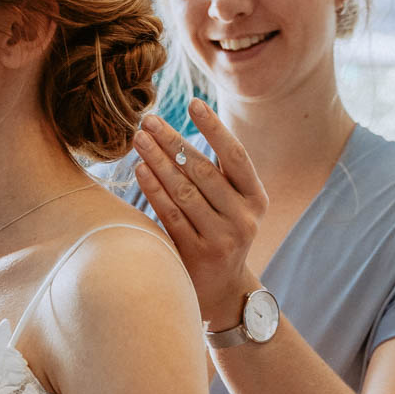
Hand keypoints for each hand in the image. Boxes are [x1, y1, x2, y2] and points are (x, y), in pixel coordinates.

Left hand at [131, 99, 267, 330]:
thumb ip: (219, 174)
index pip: (236, 156)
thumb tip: (186, 128)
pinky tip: (140, 169)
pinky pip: (171, 215)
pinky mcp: (198, 255)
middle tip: (148, 120)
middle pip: (203, 170)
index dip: (214, 128)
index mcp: (255, 198)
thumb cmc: (221, 232)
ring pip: (184, 191)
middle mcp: (244, 217)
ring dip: (158, 161)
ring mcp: (222, 238)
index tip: (193, 103)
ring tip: (139, 139)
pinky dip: (154, 189)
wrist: (223, 290)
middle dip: (173, 141)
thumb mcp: (233, 205)